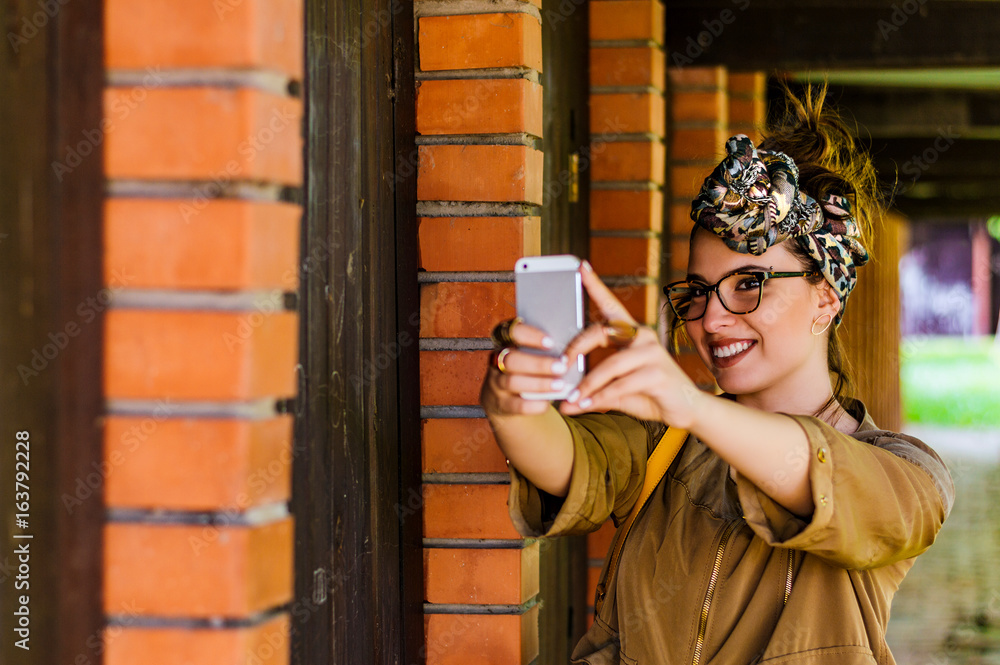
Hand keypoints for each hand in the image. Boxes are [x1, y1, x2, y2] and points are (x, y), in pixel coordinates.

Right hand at [480, 320, 570, 416]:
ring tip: (560, 385)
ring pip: (512, 382)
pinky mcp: (501, 405)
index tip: (551, 342)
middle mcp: (496, 362)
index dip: (530, 335)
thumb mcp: (529, 356)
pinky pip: (516, 405)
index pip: (512, 332)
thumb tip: (569, 350)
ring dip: (539, 383)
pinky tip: (548, 402)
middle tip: (561, 367)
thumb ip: (544, 351)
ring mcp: (496, 384)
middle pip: (511, 359)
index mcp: (505, 343)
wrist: (506, 401)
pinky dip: (534, 404)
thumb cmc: (526, 371)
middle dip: (538, 364)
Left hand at [559, 261, 703, 427]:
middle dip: (576, 349)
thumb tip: (565, 400)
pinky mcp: (658, 373)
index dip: (595, 286)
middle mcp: (643, 336)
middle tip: (558, 366)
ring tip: (571, 399)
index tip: (581, 266)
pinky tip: (586, 406)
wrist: (686, 410)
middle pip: (601, 332)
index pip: (610, 306)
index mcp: (632, 334)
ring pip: (610, 365)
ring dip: (587, 385)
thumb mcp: (618, 389)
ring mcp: (652, 353)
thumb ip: (595, 389)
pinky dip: (600, 398)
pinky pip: (621, 384)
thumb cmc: (650, 394)